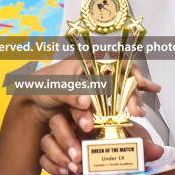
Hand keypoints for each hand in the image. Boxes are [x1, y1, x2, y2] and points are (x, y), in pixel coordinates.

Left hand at [12, 58, 160, 125]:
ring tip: (140, 113)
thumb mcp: (53, 87)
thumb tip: (86, 102)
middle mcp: (97, 72)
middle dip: (133, 94)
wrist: (34, 102)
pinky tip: (140, 110)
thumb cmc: (42, 85)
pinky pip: (115, 104)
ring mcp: (98, 88)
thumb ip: (70, 93)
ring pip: (122, 92)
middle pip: (122, 79)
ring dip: (133, 101)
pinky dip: (127, 106)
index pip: (116, 63)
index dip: (131, 72)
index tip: (139, 84)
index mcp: (89, 61)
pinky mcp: (97, 103)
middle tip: (138, 110)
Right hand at [41, 114, 162, 174]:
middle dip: (66, 138)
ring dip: (58, 154)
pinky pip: (44, 158)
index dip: (81, 113)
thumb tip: (156, 151)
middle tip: (78, 156)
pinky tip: (64, 174)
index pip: (79, 106)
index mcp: (90, 116)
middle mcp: (73, 126)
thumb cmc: (122, 150)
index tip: (88, 126)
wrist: (119, 166)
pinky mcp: (54, 157)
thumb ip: (143, 146)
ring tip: (73, 168)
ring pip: (48, 140)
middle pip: (58, 121)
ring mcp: (60, 141)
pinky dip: (52, 166)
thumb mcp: (134, 145)